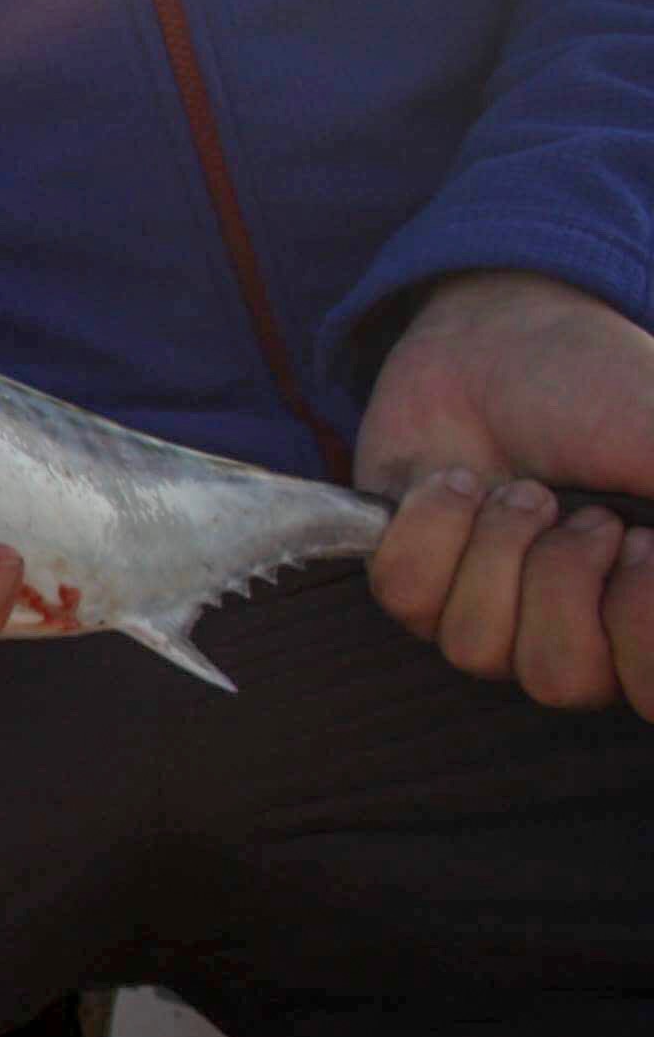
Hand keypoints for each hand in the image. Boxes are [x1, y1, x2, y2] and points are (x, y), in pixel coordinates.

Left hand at [360, 270, 653, 716]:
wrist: (500, 340)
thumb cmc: (606, 392)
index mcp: (646, 612)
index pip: (648, 696)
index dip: (642, 632)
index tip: (645, 545)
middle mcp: (577, 628)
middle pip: (560, 680)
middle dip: (564, 580)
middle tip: (584, 514)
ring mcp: (490, 610)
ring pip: (475, 647)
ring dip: (499, 547)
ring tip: (523, 490)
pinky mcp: (415, 580)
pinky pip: (406, 598)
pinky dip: (432, 528)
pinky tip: (459, 484)